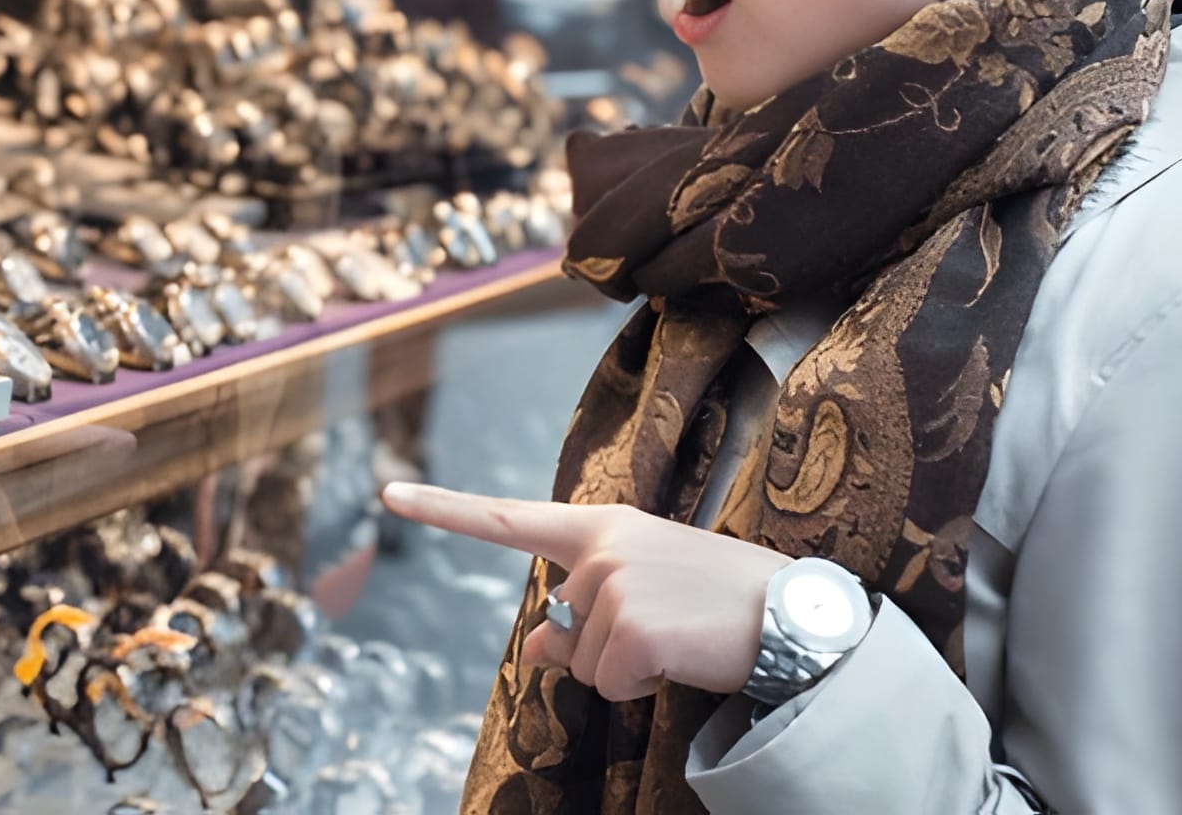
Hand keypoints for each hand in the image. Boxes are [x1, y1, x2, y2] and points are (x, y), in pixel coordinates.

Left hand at [381, 482, 792, 701]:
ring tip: (680, 636)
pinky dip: (642, 688)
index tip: (389, 494)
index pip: (508, 520)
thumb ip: (581, 612)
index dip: (442, 510)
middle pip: (560, 631)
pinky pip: (608, 684)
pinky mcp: (631, 629)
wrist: (793, 614)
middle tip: (668, 624)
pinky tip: (682, 657)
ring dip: (627, 668)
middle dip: (603, 649)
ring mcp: (613, 585)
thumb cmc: (717, 601)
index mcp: (600, 526)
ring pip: (582, 665)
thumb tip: (534, 649)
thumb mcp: (643, 594)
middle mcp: (599, 547)